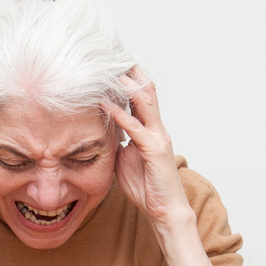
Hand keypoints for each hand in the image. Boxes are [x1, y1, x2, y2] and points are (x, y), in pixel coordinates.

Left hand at [105, 69, 191, 227]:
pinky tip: (105, 105)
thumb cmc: (146, 187)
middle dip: (131, 72)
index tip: (112, 64)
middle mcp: (156, 128)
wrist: (164, 211)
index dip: (129, 79)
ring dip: (127, 85)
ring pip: (145, 102)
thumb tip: (101, 133)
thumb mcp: (124, 160)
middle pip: (146, 90)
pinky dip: (120, 114)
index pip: (141, 97)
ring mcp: (157, 137)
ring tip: (109, 70)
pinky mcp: (154, 150)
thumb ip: (117, 144)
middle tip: (113, 54)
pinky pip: (135, 127)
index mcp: (150, 130)